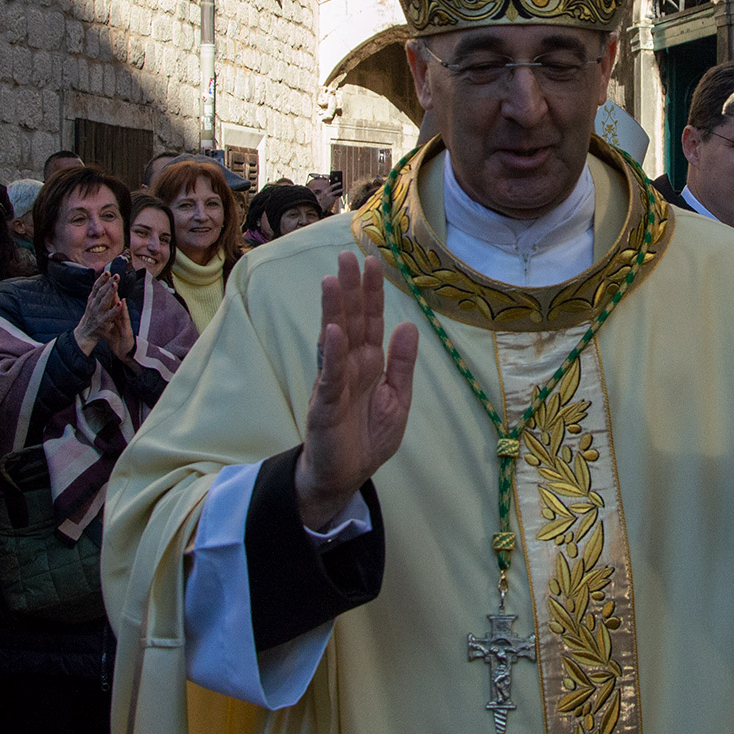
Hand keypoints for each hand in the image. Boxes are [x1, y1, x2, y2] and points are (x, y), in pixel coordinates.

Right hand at [73, 271, 125, 354]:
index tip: (107, 272)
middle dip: (108, 283)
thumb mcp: (91, 304)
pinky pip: (110, 314)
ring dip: (110, 292)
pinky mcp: (103, 322)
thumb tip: (102, 280)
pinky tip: (120, 303)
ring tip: (115, 284)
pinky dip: (115, 309)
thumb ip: (96, 294)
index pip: (96, 287)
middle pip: (101, 292)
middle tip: (115, 275)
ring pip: (104, 301)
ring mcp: (98, 313)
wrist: (85, 334)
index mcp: (92, 300)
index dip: (101, 279)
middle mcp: (94, 305)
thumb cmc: (91, 318)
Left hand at [101, 285, 135, 359]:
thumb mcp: (109, 326)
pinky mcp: (127, 329)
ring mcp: (124, 322)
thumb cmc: (117, 339)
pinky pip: (124, 318)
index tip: (103, 280)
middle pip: (115, 300)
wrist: (124, 352)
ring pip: (120, 307)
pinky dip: (122, 310)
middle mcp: (120, 316)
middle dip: (112, 288)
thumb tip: (101, 309)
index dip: (106, 291)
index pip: (110, 301)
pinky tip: (122, 302)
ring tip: (115, 284)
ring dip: (118, 296)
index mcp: (114, 315)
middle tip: (110, 276)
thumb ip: (107, 316)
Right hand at [294, 254, 419, 529]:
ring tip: (332, 281)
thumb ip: (401, 364)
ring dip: (334, 311)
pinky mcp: (325, 404)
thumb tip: (407, 325)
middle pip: (351, 321)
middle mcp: (349, 365)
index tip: (372, 261)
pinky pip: (330, 375)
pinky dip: (331, 353)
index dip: (372, 293)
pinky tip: (332, 331)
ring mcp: (334, 382)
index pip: (371, 321)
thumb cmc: (367, 438)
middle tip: (348, 256)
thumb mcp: (397, 399)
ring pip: (335, 340)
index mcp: (369, 363)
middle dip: (350, 289)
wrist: (345, 477)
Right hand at [308, 177, 340, 212]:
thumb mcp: (324, 195)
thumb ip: (328, 191)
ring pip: (336, 191)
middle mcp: (326, 192)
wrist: (321, 207)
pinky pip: (336, 196)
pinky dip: (338, 196)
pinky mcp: (331, 199)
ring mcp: (329, 196)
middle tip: (340, 182)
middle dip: (336, 184)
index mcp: (324, 190)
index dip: (328, 179)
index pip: (326, 183)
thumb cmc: (323, 200)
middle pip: (332, 186)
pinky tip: (340, 195)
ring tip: (344, 188)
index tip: (330, 176)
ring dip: (340, 189)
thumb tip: (335, 189)